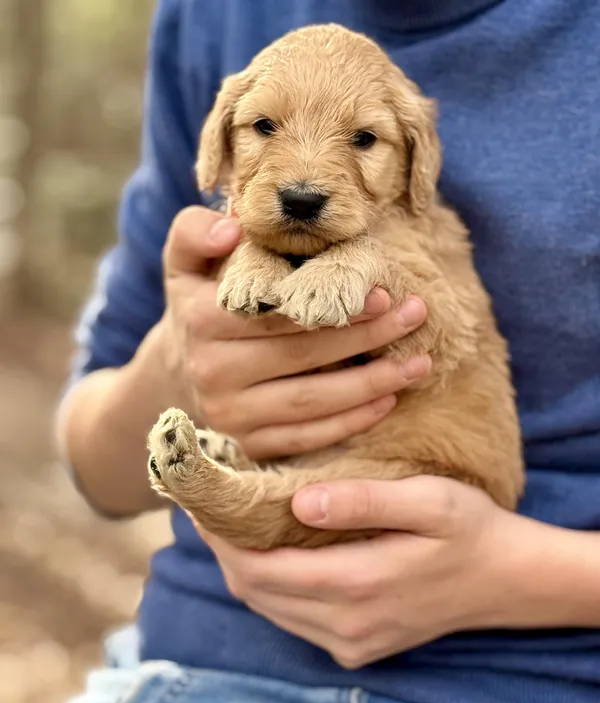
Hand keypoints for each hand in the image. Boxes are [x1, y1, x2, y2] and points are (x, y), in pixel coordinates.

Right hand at [156, 206, 429, 459]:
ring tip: (418, 365)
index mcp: (200, 319)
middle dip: (366, 339)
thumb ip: (195, 231)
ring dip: (371, 385)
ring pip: (310, 403)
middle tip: (415, 318)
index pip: (277, 314)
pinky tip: (387, 402)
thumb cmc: (201, 301)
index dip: (332, 307)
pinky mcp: (247, 445)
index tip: (383, 294)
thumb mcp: (187, 260)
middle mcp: (211, 372)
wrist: (180, 367)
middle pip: (301, 357)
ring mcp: (229, 416)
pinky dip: (350, 423)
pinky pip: (306, 438)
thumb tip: (233, 228)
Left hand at [201, 476, 521, 668]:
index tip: (202, 502)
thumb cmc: (468, 529)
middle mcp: (346, 625)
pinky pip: (293, 618)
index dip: (222, 539)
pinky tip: (275, 552)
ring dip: (244, 569)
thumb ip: (365, 502)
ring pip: (269, 609)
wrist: (505, 581)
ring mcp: (350, 643)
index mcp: (358, 584)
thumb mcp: (428, 500)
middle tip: (212, 506)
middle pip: (255, 593)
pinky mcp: (356, 648)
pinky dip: (272, 587)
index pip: (259, 569)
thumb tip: (299, 501)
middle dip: (224, 551)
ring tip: (235, 524)